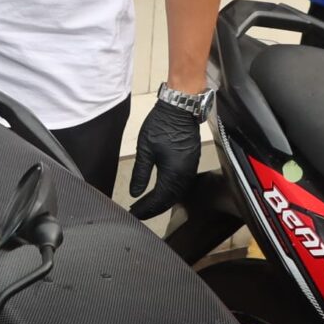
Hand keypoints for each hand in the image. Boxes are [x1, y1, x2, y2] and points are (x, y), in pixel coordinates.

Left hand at [126, 96, 202, 220]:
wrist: (180, 109)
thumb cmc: (161, 126)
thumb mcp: (145, 150)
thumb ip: (140, 173)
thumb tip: (135, 193)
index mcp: (173, 173)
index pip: (158, 199)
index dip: (145, 208)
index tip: (132, 213)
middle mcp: (184, 175)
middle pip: (169, 200)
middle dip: (153, 209)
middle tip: (137, 213)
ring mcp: (189, 170)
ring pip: (176, 194)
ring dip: (161, 203)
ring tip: (146, 206)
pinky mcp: (190, 164)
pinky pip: (180, 186)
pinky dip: (169, 194)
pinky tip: (160, 194)